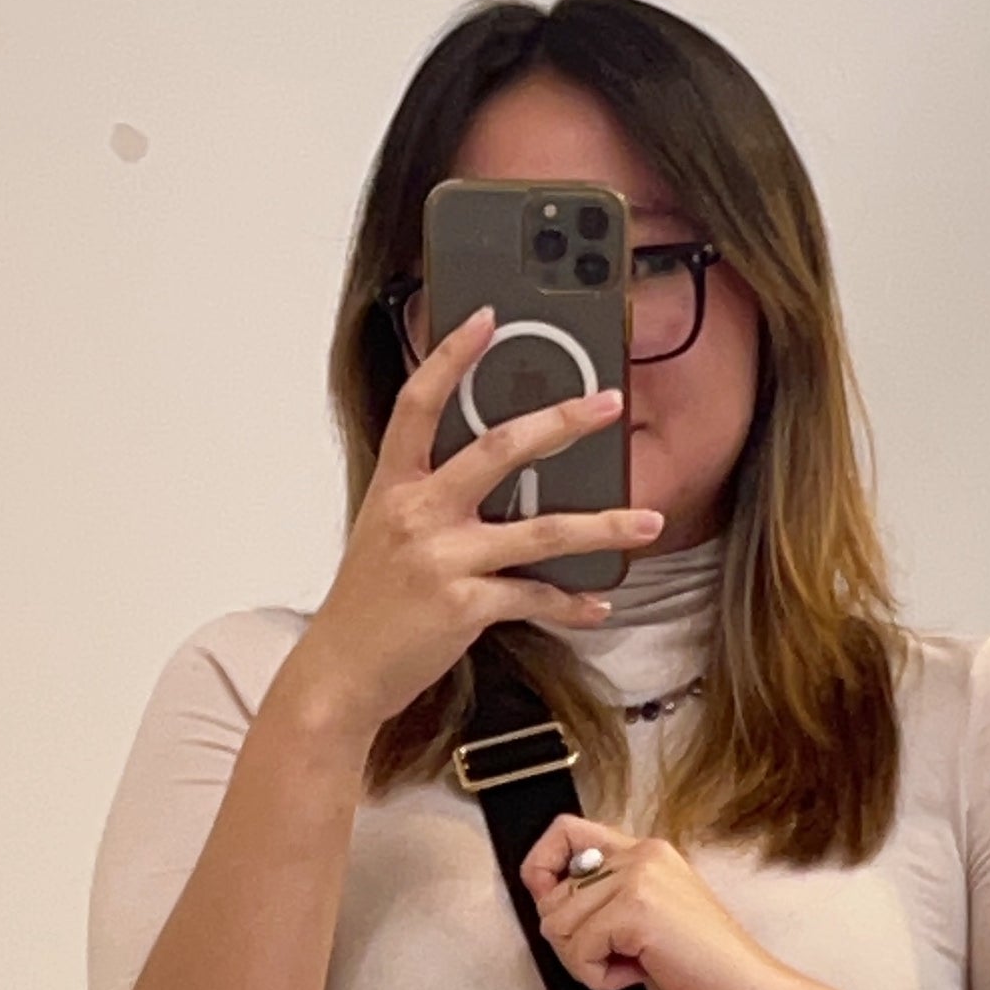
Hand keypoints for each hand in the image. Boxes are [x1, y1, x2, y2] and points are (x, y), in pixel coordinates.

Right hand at [286, 309, 664, 737]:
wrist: (342, 670)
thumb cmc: (369, 602)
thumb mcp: (387, 532)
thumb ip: (431, 497)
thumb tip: (497, 476)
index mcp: (396, 484)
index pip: (420, 403)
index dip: (451, 356)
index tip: (488, 319)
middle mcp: (418, 513)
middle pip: (498, 449)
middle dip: (561, 422)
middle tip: (608, 404)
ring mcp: (442, 559)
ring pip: (540, 531)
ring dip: (602, 526)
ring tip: (647, 522)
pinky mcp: (463, 606)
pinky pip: (534, 597)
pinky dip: (572, 602)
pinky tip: (599, 602)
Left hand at [520, 813, 811, 989]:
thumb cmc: (705, 976)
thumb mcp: (645, 923)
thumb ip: (605, 900)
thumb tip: (547, 900)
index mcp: (646, 854)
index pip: (565, 833)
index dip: (542, 870)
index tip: (555, 909)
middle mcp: (642, 855)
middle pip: (552, 894)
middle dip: (571, 941)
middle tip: (618, 959)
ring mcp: (639, 878)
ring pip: (557, 925)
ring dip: (586, 964)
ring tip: (635, 968)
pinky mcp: (636, 909)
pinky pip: (577, 949)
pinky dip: (598, 978)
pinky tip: (638, 976)